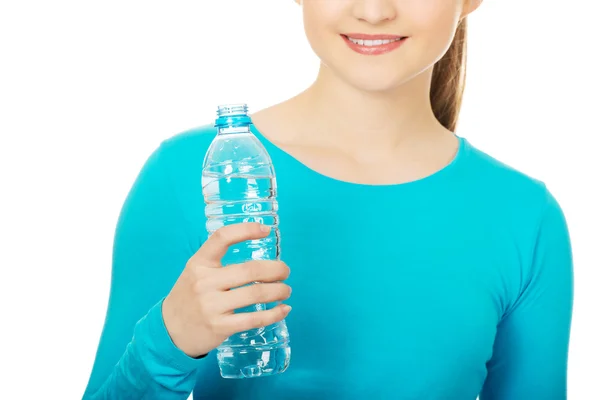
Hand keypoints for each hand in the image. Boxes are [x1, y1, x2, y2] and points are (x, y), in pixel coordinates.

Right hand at [162, 222, 291, 357]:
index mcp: (199, 263)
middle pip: (250, 270)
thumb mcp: (196, 272)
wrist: (170, 330)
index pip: (222, 238)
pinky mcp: (220, 327)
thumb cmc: (190, 296)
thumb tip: (260, 258)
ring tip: (285, 290)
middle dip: (275, 269)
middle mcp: (204, 282)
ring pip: (255, 294)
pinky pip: (254, 319)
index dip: (246, 230)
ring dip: (278, 291)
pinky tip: (284, 309)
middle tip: (285, 271)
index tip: (266, 230)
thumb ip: (219, 263)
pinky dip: (274, 314)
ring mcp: (211, 306)